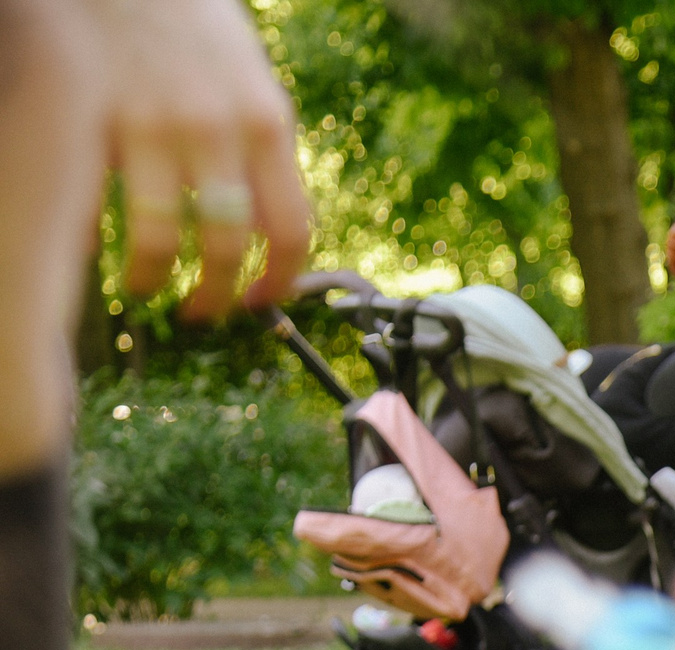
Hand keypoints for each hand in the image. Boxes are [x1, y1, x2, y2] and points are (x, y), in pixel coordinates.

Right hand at [94, 0, 311, 316]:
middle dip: (216, 294)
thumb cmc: (188, 18)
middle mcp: (220, 128)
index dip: (280, 280)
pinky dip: (102, 242)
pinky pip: (102, 203)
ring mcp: (156, 124)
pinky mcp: (100, 117)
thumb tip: (259, 215)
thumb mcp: (246, 76)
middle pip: (227, 244)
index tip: (264, 301)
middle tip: (204, 312)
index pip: (291, 227)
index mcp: (269, 122)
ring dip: (153, 279)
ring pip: (162, 237)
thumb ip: (255, 141)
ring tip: (146, 291)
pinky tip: (100, 252)